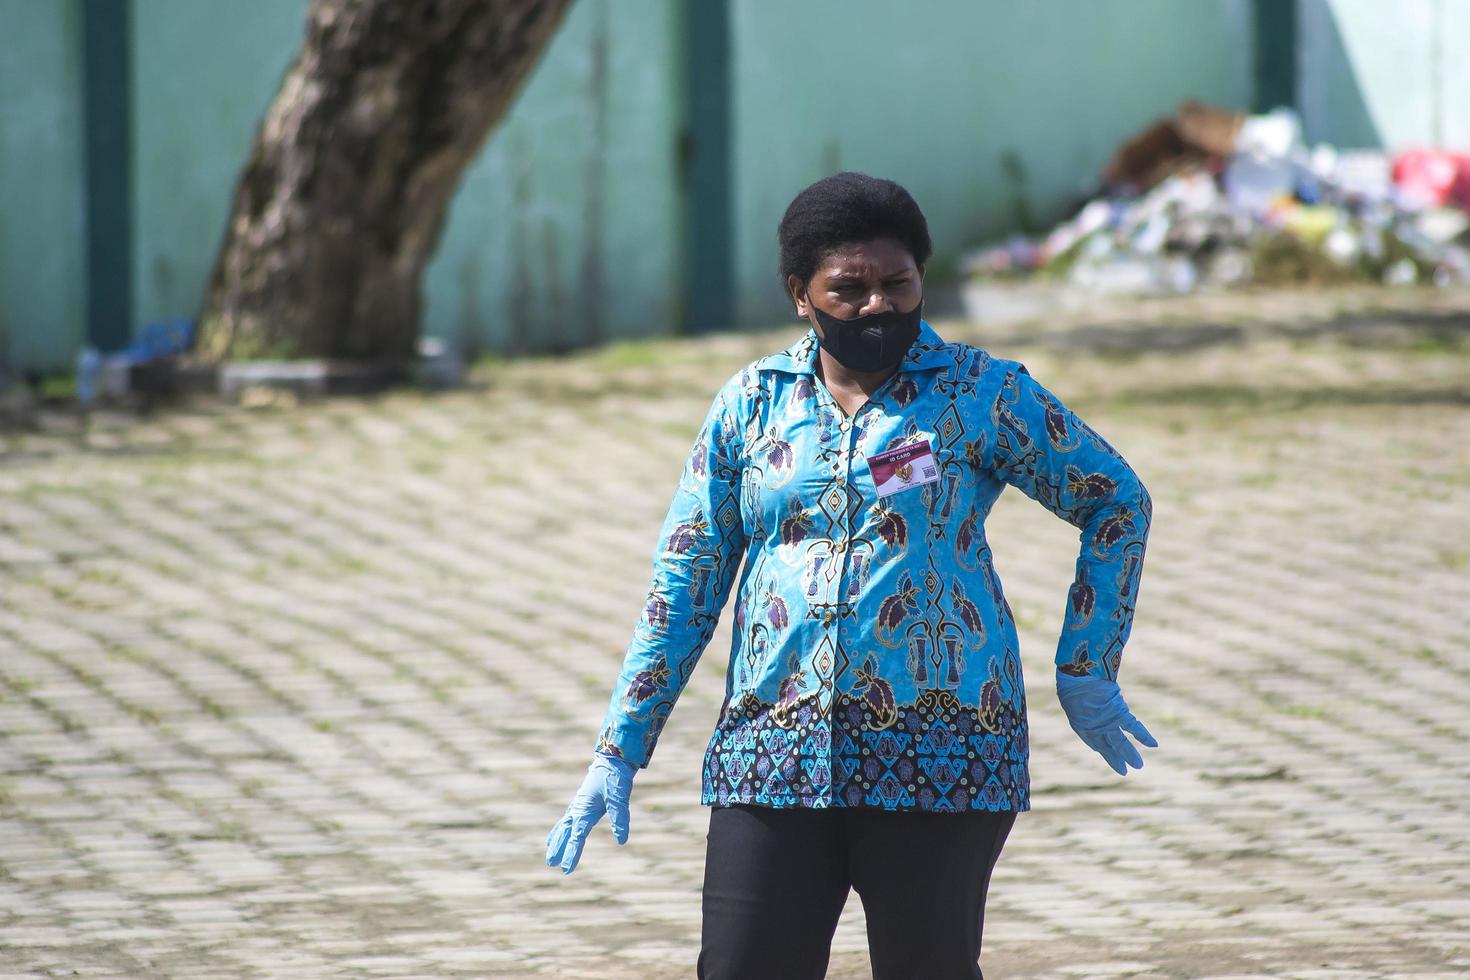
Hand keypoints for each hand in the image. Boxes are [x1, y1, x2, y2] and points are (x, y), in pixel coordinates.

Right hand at [545, 752, 634, 873]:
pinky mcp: (583, 799)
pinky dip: (562, 825)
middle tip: (551, 863)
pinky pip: (568, 816)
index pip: (577, 837)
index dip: (571, 853)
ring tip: (549, 849)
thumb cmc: (615, 777)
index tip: (565, 869)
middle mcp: (578, 808)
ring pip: (564, 824)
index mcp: (585, 810)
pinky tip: (564, 827)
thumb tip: (621, 841)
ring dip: (557, 837)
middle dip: (559, 847)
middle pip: (565, 832)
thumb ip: (620, 819)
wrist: (613, 757)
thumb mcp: (619, 799)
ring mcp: (579, 803)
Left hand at [1056, 673, 1157, 774]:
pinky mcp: (1119, 715)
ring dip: (1131, 755)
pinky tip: (1154, 744)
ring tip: (1139, 766)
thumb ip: (1077, 697)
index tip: (1102, 752)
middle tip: (1124, 771)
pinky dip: (1144, 735)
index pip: (1092, 741)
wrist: (1079, 676)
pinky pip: (1134, 727)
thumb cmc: (1072, 679)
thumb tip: (1077, 689)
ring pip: (1121, 743)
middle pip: (1107, 747)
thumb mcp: (1070, 692)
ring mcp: (1107, 723)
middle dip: (1115, 758)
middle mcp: (1094, 727)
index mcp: (1080, 723)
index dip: (1099, 748)